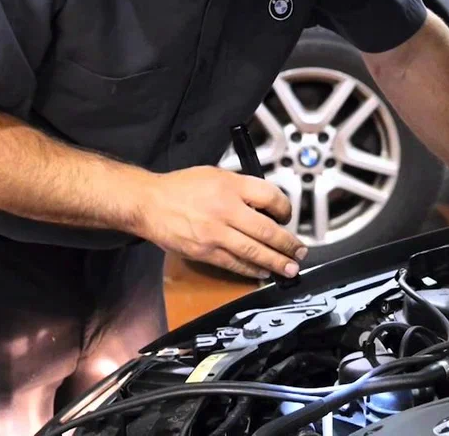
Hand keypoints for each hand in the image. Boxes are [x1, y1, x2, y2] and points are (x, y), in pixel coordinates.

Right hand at [136, 166, 307, 278]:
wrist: (148, 203)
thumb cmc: (182, 187)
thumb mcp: (217, 175)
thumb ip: (243, 188)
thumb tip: (267, 206)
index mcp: (230, 186)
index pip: (270, 197)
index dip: (285, 209)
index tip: (288, 216)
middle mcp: (225, 210)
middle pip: (267, 230)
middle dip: (288, 244)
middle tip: (300, 251)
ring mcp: (215, 234)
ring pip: (253, 251)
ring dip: (276, 262)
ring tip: (290, 268)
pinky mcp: (204, 252)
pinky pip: (234, 264)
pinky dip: (252, 270)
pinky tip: (264, 272)